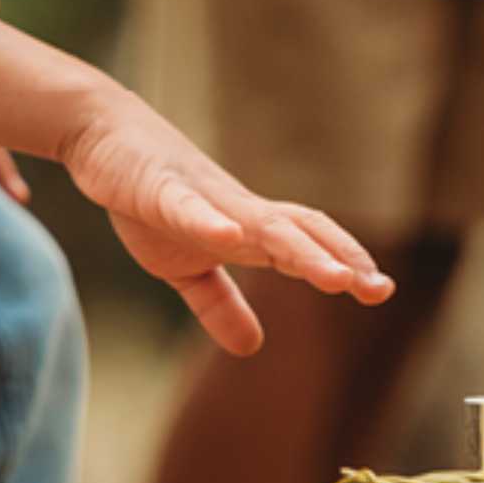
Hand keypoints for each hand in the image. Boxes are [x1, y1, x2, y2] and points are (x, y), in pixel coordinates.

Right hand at [0, 14, 393, 352]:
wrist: (102, 135)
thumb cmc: (150, 197)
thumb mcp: (182, 267)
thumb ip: (219, 305)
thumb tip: (252, 347)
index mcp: (245, 228)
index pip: (307, 243)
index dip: (344, 263)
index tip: (381, 290)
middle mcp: (236, 208)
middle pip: (300, 229)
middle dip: (341, 258)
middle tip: (377, 289)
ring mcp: (200, 195)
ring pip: (258, 221)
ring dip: (299, 249)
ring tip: (334, 277)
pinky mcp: (156, 186)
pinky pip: (186, 206)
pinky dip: (210, 222)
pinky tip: (231, 240)